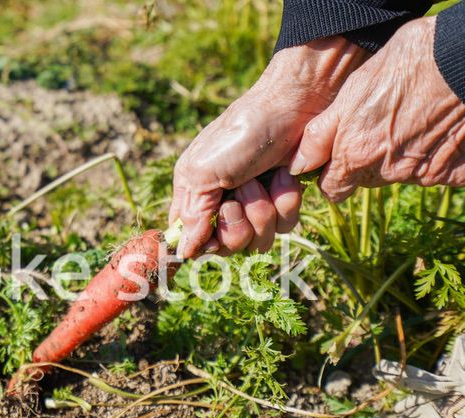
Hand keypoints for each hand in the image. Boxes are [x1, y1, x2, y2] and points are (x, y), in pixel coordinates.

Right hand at [170, 37, 367, 258]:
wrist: (293, 106)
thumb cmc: (240, 134)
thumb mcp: (203, 171)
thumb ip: (192, 215)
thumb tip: (184, 251)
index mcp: (195, 195)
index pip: (193, 241)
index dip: (205, 243)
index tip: (214, 230)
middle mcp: (223, 203)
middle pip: (228, 247)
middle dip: (238, 225)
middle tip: (242, 194)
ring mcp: (255, 204)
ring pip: (258, 240)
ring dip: (264, 210)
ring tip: (263, 179)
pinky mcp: (284, 200)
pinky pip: (285, 226)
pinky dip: (287, 201)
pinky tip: (285, 176)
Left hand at [292, 16, 464, 200]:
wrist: (458, 56)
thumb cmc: (401, 65)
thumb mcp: (350, 93)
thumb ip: (320, 136)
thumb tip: (298, 166)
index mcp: (356, 156)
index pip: (333, 189)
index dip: (333, 174)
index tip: (339, 157)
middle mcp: (388, 172)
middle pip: (367, 179)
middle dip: (367, 161)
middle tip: (381, 125)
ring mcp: (423, 173)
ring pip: (401, 174)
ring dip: (402, 156)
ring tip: (411, 120)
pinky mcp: (455, 170)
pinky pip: (439, 173)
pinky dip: (436, 158)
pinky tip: (438, 131)